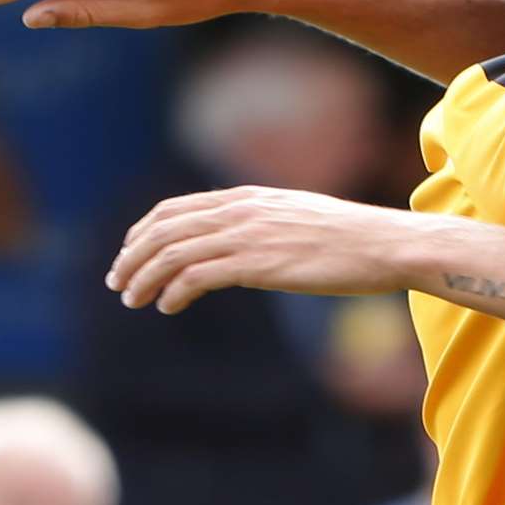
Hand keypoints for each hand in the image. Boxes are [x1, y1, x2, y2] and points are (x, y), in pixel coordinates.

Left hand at [109, 186, 434, 312]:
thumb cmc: (354, 239)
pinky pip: (197, 276)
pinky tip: (169, 307)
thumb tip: (247, 244)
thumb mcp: (300, 219)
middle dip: (132, 257)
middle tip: (119, 283)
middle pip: (164, 230)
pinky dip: (173, 292)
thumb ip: (266, 225)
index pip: (175, 208)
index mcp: (248, 198)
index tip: (130, 254)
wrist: (386, 245)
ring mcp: (248, 236)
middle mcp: (241, 212)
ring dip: (145, 278)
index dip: (143, 232)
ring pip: (173, 253)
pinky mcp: (258, 264)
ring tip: (134, 300)